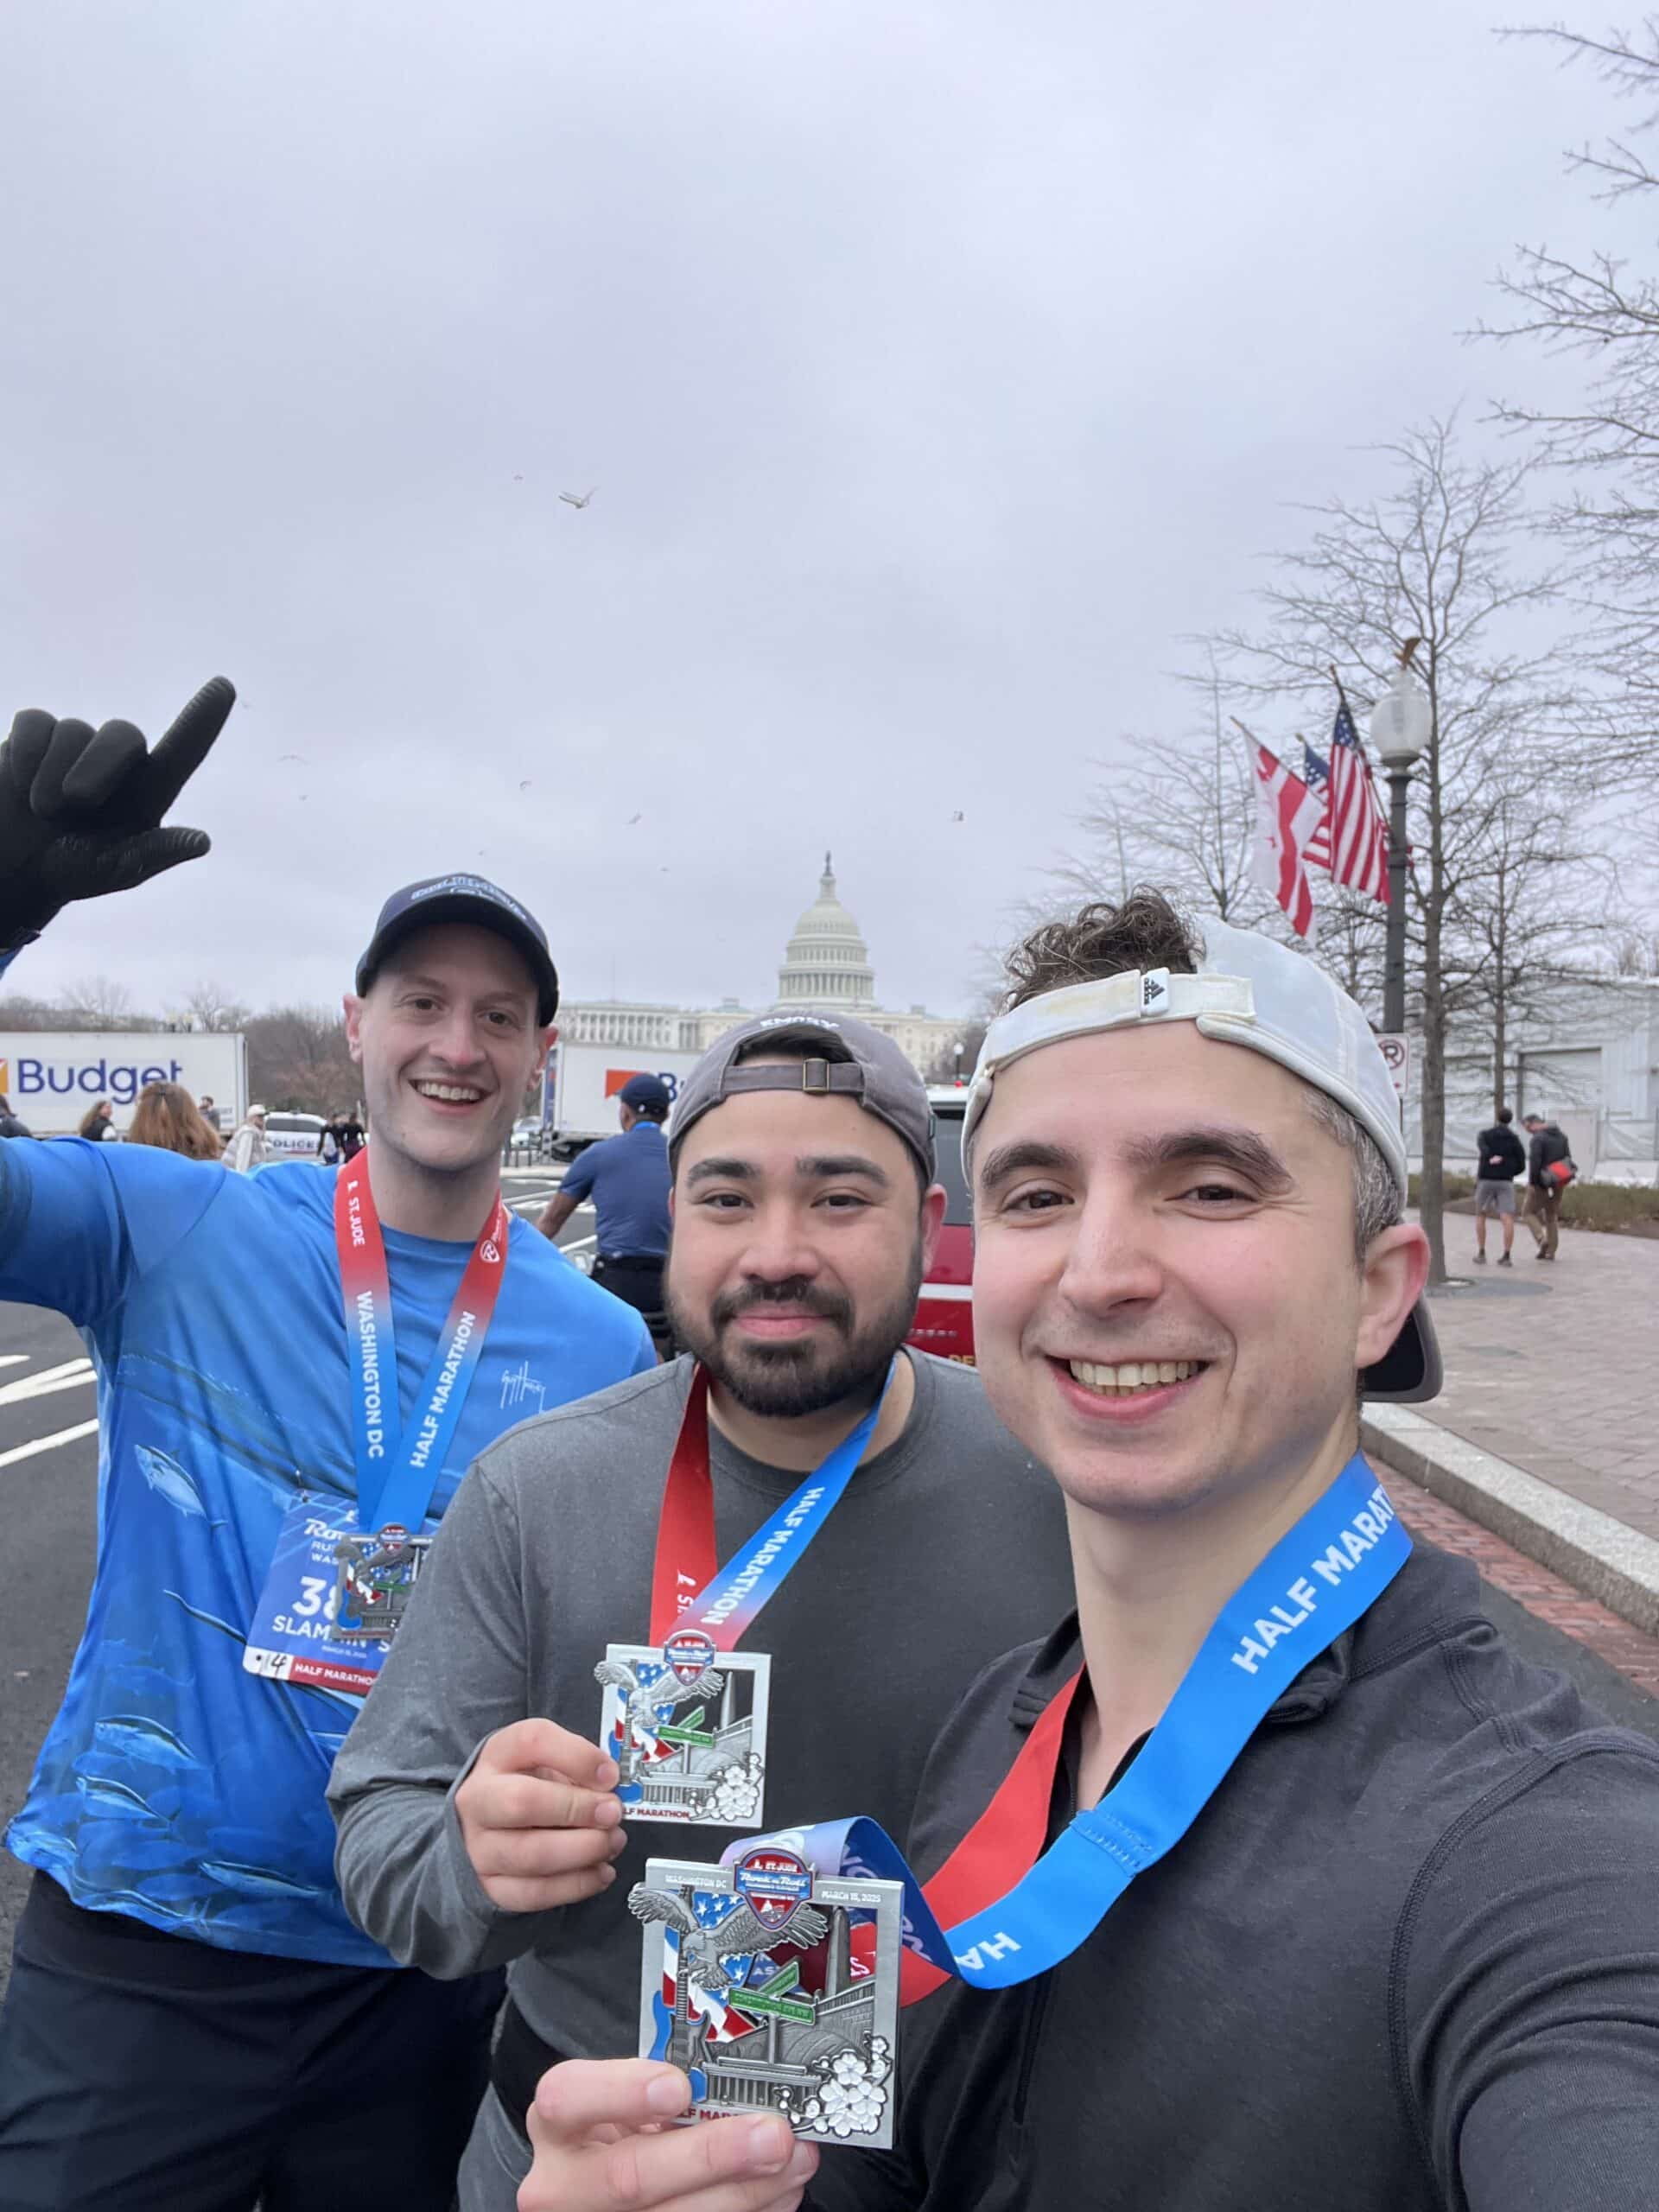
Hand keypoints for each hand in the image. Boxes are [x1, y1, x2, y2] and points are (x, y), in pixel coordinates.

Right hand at [0, 675, 234, 946]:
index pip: (184, 751)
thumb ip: (152, 854)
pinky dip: (25, 753)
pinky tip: (18, 782)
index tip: (224, 686)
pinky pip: (36, 723)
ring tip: (43, 811)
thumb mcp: (111, 871)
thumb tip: (201, 841)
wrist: (12, 864)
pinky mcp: (37, 733)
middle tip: (74, 801)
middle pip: (124, 735)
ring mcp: (77, 744)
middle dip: (98, 765)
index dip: (203, 719)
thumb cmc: (71, 869)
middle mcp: (120, 761)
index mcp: (150, 792)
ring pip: (73, 730)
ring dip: (52, 775)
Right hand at [455, 1718, 626, 1912]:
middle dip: (578, 1809)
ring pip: (531, 1855)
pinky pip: (534, 1893)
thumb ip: (578, 1764)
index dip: (577, 1757)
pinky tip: (600, 1872)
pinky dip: (576, 1885)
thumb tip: (610, 1784)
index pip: (532, 1742)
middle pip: (522, 1803)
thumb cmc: (528, 1783)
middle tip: (614, 1813)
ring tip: (612, 1842)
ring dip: (584, 1851)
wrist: (486, 1822)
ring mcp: (480, 1847)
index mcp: (498, 1755)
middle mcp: (479, 1799)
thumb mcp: (548, 1758)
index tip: (611, 1775)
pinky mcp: (491, 1886)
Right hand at [519, 2061, 817, 2211]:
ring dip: (747, 2191)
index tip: (679, 2085)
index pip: (567, 2099)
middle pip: (630, 2176)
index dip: (623, 2092)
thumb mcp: (626, 2096)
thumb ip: (665, 2085)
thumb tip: (738, 2076)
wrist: (600, 2191)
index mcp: (558, 2123)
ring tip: (793, 2159)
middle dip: (712, 2154)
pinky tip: (778, 2191)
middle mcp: (564, 2184)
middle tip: (771, 2134)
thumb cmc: (622, 2128)